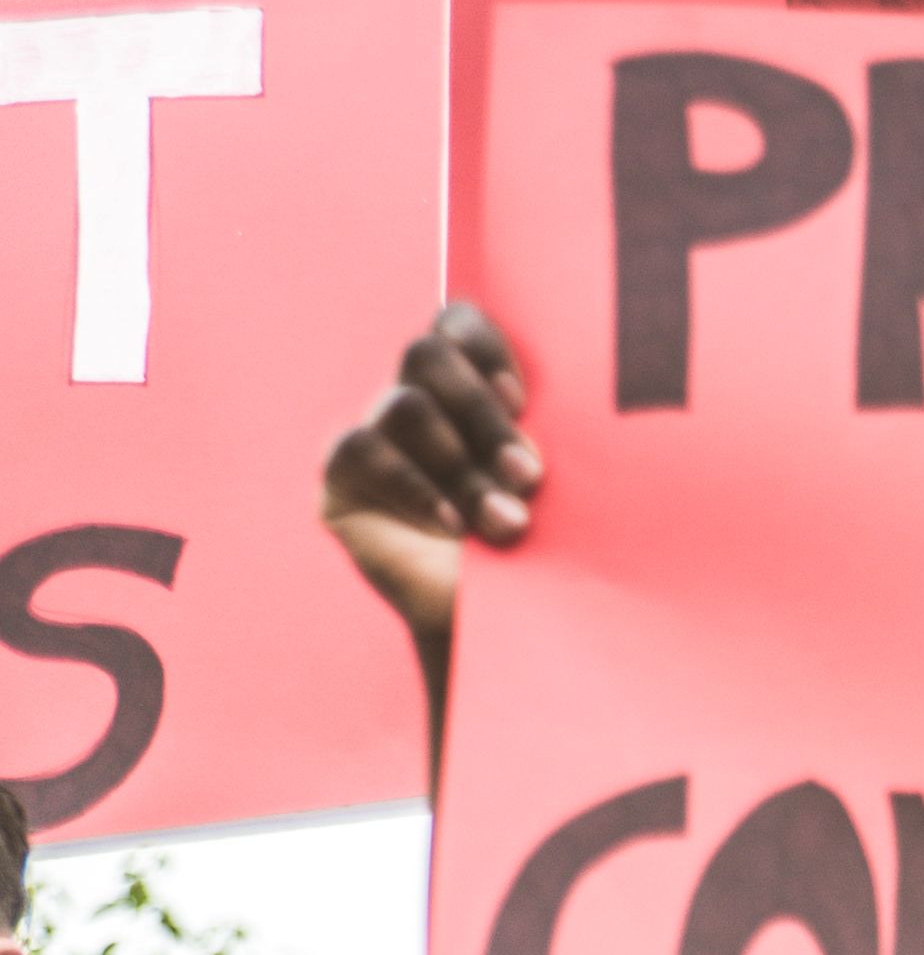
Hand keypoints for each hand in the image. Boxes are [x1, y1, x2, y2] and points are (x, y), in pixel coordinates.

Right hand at [321, 303, 537, 648]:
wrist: (508, 630)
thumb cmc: (545, 552)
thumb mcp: (552, 484)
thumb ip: (535, 431)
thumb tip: (529, 403)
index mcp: (469, 393)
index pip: (456, 324)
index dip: (485, 347)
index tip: (523, 402)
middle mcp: (416, 405)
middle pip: (426, 353)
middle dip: (482, 412)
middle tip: (529, 474)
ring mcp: (374, 438)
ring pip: (406, 406)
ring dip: (463, 465)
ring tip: (506, 521)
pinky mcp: (340, 481)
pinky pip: (364, 448)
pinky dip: (416, 486)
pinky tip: (451, 526)